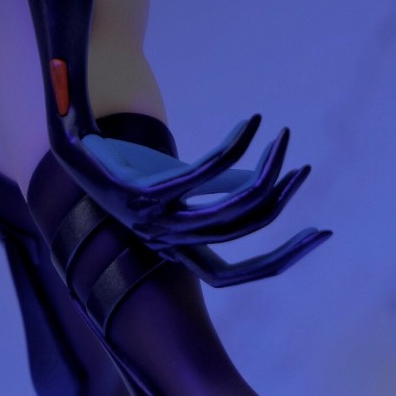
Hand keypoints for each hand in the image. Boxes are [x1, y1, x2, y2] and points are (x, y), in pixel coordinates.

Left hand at [52, 114, 330, 286]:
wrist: (75, 150)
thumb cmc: (133, 172)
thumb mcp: (183, 185)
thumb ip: (221, 190)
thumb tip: (265, 188)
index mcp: (182, 253)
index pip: (241, 273)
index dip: (283, 258)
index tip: (320, 232)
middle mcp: (171, 244)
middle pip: (244, 231)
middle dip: (280, 198)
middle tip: (303, 167)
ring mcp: (156, 220)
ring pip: (230, 208)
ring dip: (265, 170)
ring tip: (281, 140)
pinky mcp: (145, 191)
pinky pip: (205, 173)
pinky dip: (235, 146)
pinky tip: (252, 123)